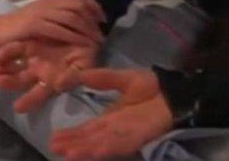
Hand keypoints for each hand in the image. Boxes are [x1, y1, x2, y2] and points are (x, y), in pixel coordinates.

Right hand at [0, 0, 105, 48]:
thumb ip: (54, 18)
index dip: (93, 6)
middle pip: (77, 6)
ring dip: (86, 29)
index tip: (102, 18)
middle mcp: (47, 4)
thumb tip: (75, 22)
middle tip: (101, 34)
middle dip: (93, 19)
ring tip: (95, 41)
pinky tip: (81, 44)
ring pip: (71, 17)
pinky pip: (58, 30)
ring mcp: (40, 13)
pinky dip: (73, 37)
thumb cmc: (15, 28)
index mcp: (49, 1)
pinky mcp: (34, 25)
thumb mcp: (38, 18)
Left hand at [0, 38, 99, 112]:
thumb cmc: (85, 55)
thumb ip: (73, 77)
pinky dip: (7, 52)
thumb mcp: (83, 67)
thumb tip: (59, 85)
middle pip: (21, 81)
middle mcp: (39, 72)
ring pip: (14, 67)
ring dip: (3, 70)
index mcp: (52, 80)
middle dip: (9, 83)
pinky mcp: (29, 44)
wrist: (84, 32)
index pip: (39, 94)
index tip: (18, 108)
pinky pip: (16, 49)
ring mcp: (32, 58)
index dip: (30, 101)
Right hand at [49, 69, 173, 160]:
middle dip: (72, 144)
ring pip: (100, 144)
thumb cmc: (151, 86)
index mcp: (110, 118)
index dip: (71, 133)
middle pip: (90, 139)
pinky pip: (119, 144)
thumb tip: (76, 75)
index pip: (88, 128)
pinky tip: (93, 152)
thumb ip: (99, 78)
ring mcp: (126, 134)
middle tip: (53, 148)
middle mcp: (115, 129)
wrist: (174, 91)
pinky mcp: (138, 137)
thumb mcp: (120, 78)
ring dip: (84, 150)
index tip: (54, 137)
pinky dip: (105, 149)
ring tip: (66, 154)